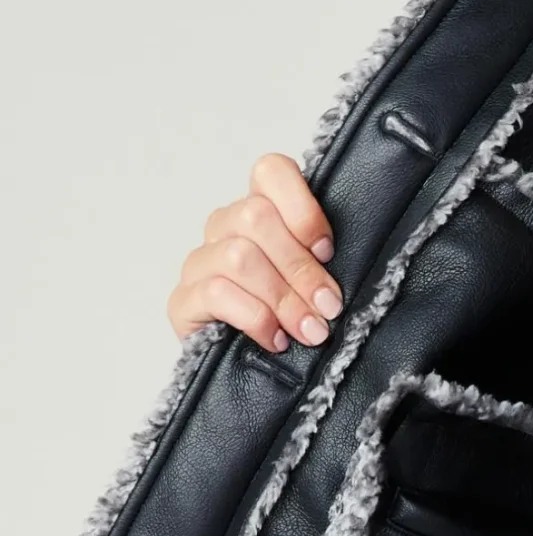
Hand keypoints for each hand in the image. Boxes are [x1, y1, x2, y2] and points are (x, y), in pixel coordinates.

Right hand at [166, 152, 342, 352]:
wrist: (247, 364)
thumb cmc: (289, 313)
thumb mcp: (314, 281)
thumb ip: (323, 263)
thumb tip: (345, 277)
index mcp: (259, 209)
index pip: (271, 171)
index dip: (302, 207)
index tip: (326, 251)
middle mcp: (225, 226)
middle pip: (256, 217)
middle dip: (301, 268)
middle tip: (328, 307)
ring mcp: (201, 261)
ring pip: (239, 256)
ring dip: (282, 297)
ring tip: (310, 331)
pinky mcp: (184, 299)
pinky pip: (216, 293)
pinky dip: (256, 318)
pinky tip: (276, 339)